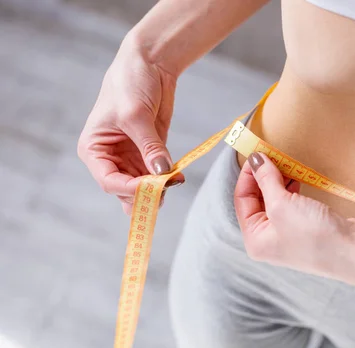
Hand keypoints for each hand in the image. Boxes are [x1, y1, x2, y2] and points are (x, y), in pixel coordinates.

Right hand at [78, 42, 183, 214]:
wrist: (149, 64)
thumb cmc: (130, 84)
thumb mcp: (136, 116)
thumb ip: (150, 147)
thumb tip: (162, 173)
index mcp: (94, 149)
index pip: (109, 181)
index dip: (129, 189)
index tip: (152, 189)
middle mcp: (110, 156)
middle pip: (125, 188)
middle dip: (144, 193)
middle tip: (165, 191)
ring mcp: (131, 156)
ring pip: (142, 185)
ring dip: (158, 189)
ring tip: (174, 182)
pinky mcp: (150, 151)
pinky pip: (157, 173)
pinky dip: (167, 178)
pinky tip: (177, 177)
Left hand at [234, 152, 354, 284]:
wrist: (354, 251)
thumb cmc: (314, 235)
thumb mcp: (282, 204)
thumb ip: (266, 180)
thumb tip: (256, 160)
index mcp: (255, 240)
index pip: (242, 200)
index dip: (248, 175)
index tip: (257, 153)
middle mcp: (269, 240)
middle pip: (257, 200)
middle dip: (263, 177)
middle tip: (271, 154)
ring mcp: (288, 235)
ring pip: (275, 200)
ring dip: (278, 181)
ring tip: (284, 163)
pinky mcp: (306, 229)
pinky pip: (291, 204)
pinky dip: (291, 189)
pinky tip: (297, 178)